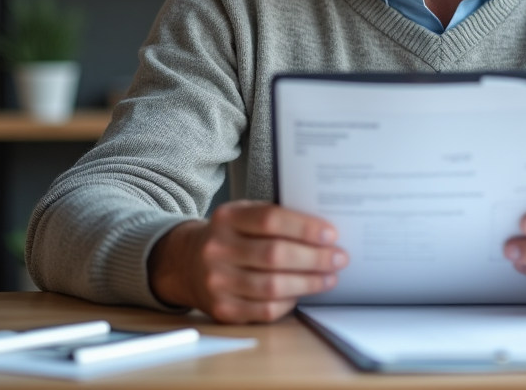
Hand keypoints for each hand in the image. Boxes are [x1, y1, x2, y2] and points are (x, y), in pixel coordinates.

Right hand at [148, 200, 347, 322]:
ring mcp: (217, 282)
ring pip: (273, 286)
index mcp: (227, 218)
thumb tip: (323, 233)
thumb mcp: (244, 215)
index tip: (331, 234)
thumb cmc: (230, 236)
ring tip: (329, 277)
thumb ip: (276, 219)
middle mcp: (217, 249)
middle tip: (339, 257)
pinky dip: (289, 302)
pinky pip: (265, 310)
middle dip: (314, 258)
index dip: (304, 227)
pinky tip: (302, 293)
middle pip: (275, 254)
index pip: (270, 219)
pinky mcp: (222, 309)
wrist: (186, 263)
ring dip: (308, 282)